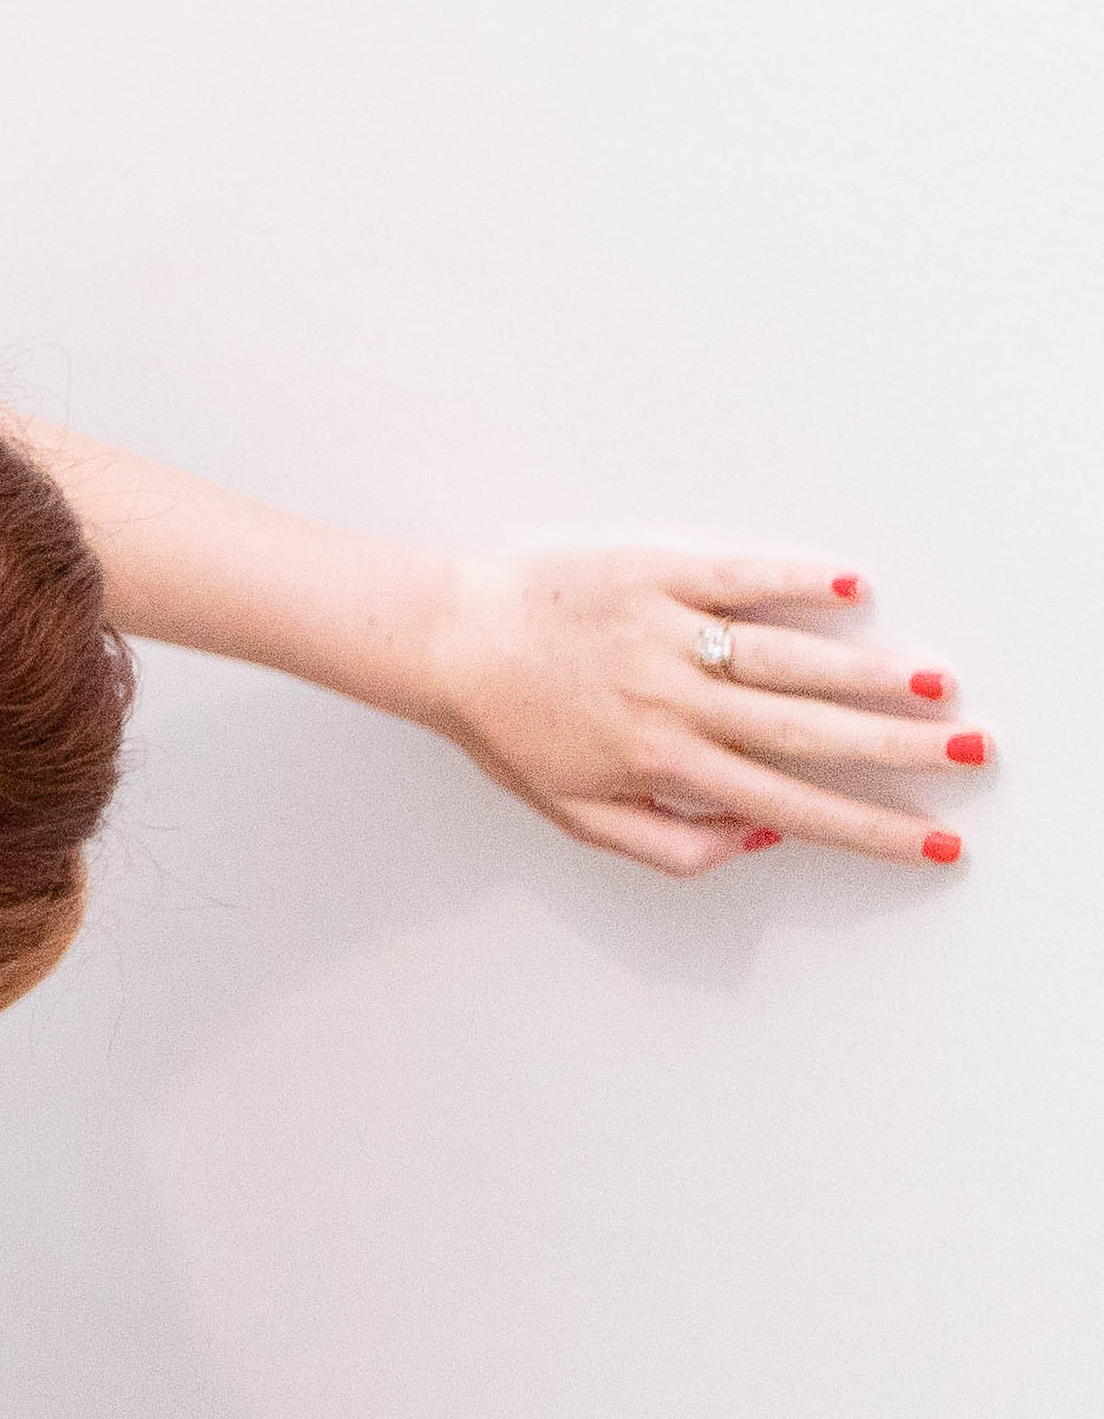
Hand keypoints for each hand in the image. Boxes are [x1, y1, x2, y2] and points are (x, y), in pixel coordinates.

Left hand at [414, 550, 985, 876]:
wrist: (444, 641)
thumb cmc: (509, 730)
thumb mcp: (575, 814)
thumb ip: (670, 844)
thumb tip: (761, 835)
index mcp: (663, 764)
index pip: (792, 804)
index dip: (868, 828)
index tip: (933, 841)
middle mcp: (675, 701)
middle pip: (810, 730)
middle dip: (898, 749)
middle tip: (972, 752)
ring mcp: (666, 633)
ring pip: (789, 657)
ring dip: (870, 673)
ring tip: (937, 685)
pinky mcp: (652, 574)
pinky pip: (736, 577)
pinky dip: (796, 581)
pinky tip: (853, 590)